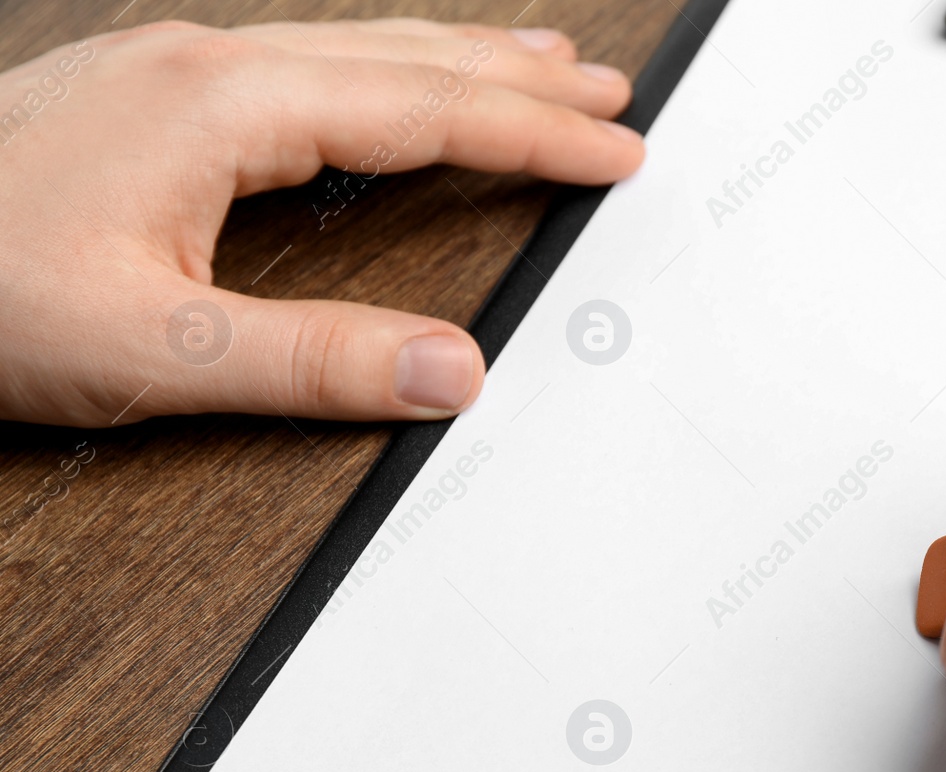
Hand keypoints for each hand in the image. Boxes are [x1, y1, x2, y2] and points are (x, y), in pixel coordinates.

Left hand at [0, 18, 642, 426]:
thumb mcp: (154, 352)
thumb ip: (315, 363)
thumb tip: (453, 370)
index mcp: (223, 105)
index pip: (423, 109)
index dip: (534, 132)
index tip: (615, 148)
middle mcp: (206, 64)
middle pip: (404, 54)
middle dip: (519, 72)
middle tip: (608, 90)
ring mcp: (174, 69)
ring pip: (357, 46)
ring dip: (460, 55)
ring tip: (538, 60)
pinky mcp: (150, 95)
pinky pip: (308, 61)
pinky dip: (385, 68)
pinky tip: (392, 82)